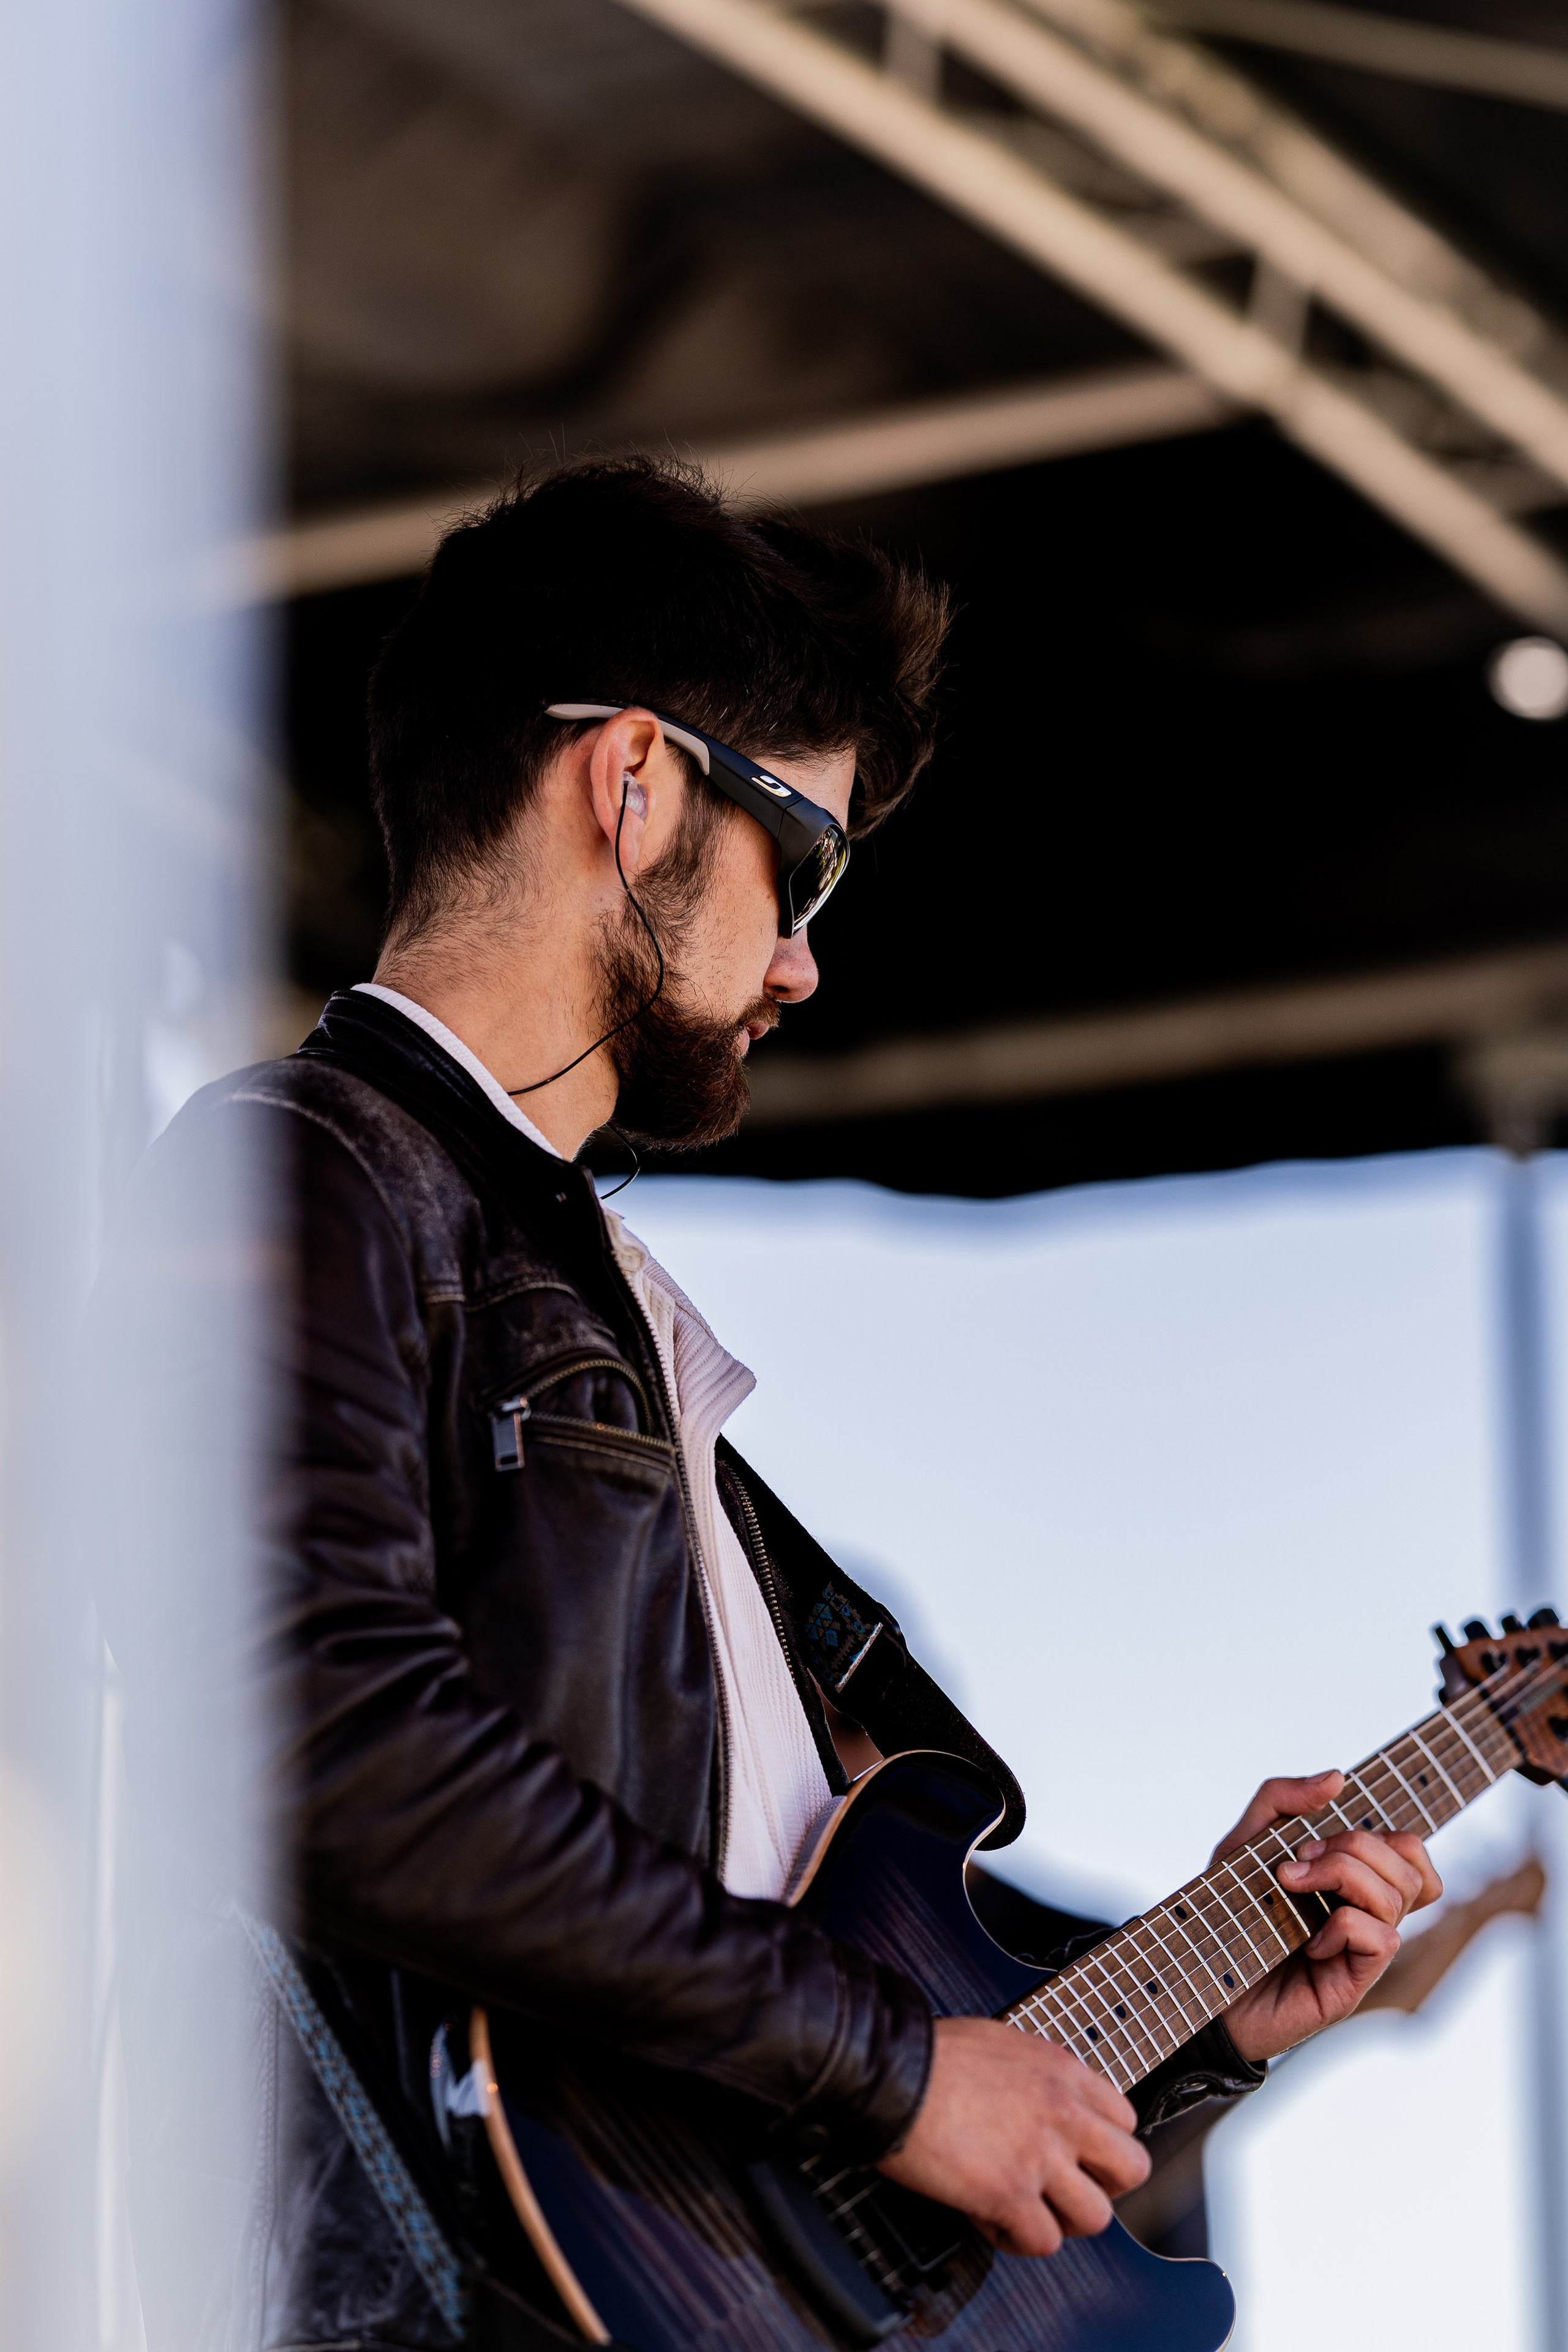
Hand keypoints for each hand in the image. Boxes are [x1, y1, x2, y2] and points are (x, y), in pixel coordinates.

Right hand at [877, 2015, 1149, 2255]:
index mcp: (1062, 2071)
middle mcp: (1062, 2113)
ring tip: (1027, 2210)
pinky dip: (1017, 2240)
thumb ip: (1037, 2076)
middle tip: (1066, 2188)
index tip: (1078, 2154)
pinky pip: (1043, 2242)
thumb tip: (1038, 2102)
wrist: (891, 2074)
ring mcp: (1041, 2156)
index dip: (1101, 2144)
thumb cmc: (930, 2055)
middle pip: (1130, 2169)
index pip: (1125, 2119)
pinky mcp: (1010, 2195)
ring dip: (1062, 2220)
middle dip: (1102, 2186)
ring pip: (1096, 2216)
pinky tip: (990, 2219)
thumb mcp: (1001, 2043)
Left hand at [1216, 1771, 1442, 2062]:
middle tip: (1296, 1863)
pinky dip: (1343, 1927)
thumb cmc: (1225, 1913)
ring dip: (1342, 1877)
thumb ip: (1281, 1800)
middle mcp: (1365, 1914)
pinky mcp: (1352, 1984)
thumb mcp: (1242, 1843)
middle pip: (1407, 1863)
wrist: (1196, 1979)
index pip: (1409, 1848)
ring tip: (1290, 1887)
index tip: (1314, 1838)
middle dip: (1351, 1847)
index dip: (1381, 1833)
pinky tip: (1308, 1941)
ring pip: (1398, 1896)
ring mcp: (1362, 1950)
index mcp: (1350, 1881)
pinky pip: (1382, 1940)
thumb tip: (1338, 1778)